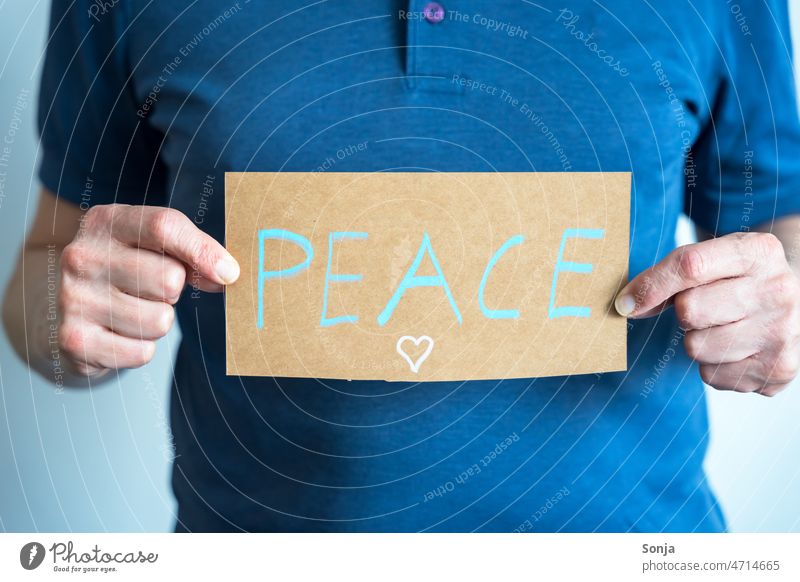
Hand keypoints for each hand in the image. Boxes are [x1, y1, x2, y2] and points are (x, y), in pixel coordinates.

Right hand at [57, 204, 238, 376]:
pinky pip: (142, 352)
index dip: (203, 251)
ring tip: (135, 310)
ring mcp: (74, 299)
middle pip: (169, 279)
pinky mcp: (75, 340)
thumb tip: (227, 273)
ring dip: (159, 322)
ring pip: (160, 321)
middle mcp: (82, 256)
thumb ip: (193, 253)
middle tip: (152, 290)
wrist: (71, 309)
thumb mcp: (155, 247)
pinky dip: (142, 349)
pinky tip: (120, 333)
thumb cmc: (128, 270)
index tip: (229, 273)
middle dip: (174, 291)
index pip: (164, 227)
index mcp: (107, 222)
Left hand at [614, 232, 799, 395]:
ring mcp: (782, 333)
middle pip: (689, 309)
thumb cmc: (741, 279)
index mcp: (759, 252)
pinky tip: (736, 348)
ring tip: (724, 327)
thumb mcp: (714, 259)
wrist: (798, 305)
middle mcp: (778, 291)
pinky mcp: (778, 370)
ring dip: (698, 340)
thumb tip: (626, 305)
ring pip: (696, 347)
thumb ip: (669, 274)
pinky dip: (713, 365)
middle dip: (684, 312)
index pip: (690, 265)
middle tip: (706, 307)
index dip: (651, 285)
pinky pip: (711, 374)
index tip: (626, 302)